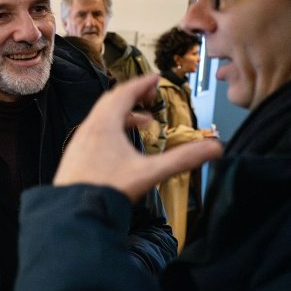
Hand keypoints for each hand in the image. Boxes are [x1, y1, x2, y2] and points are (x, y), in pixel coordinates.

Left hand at [54, 74, 222, 202]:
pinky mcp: (75, 155)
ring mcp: (79, 142)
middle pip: (111, 101)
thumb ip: (183, 159)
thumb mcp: (150, 173)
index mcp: (104, 124)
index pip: (124, 92)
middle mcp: (88, 128)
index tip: (157, 77)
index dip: (142, 83)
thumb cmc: (108, 190)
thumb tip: (216, 148)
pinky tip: (123, 146)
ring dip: (124, 113)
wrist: (74, 212)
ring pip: (102, 117)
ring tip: (146, 121)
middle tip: (152, 94)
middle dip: (133, 94)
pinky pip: (95, 132)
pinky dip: (112, 128)